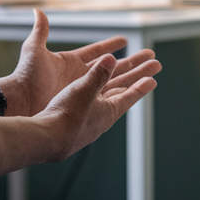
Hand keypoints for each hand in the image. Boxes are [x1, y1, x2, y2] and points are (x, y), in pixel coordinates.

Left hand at [0, 9, 158, 115]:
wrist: (20, 103)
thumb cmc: (26, 77)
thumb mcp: (34, 50)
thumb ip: (41, 31)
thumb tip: (37, 12)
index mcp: (70, 62)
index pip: (96, 52)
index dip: (110, 45)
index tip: (126, 40)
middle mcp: (79, 77)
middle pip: (112, 67)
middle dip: (133, 62)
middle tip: (152, 56)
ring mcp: (83, 91)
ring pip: (115, 82)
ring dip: (135, 76)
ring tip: (155, 70)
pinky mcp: (84, 104)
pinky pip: (109, 98)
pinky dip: (125, 94)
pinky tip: (139, 92)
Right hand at [35, 50, 158, 159]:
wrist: (46, 140)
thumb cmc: (67, 117)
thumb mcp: (84, 90)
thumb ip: (98, 74)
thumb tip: (112, 58)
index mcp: (109, 111)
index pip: (130, 94)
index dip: (142, 85)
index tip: (153, 77)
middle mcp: (102, 117)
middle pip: (122, 92)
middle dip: (136, 76)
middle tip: (152, 64)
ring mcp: (89, 121)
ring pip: (107, 97)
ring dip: (117, 84)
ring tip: (125, 76)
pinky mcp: (75, 123)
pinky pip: (92, 103)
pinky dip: (98, 93)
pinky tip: (95, 94)